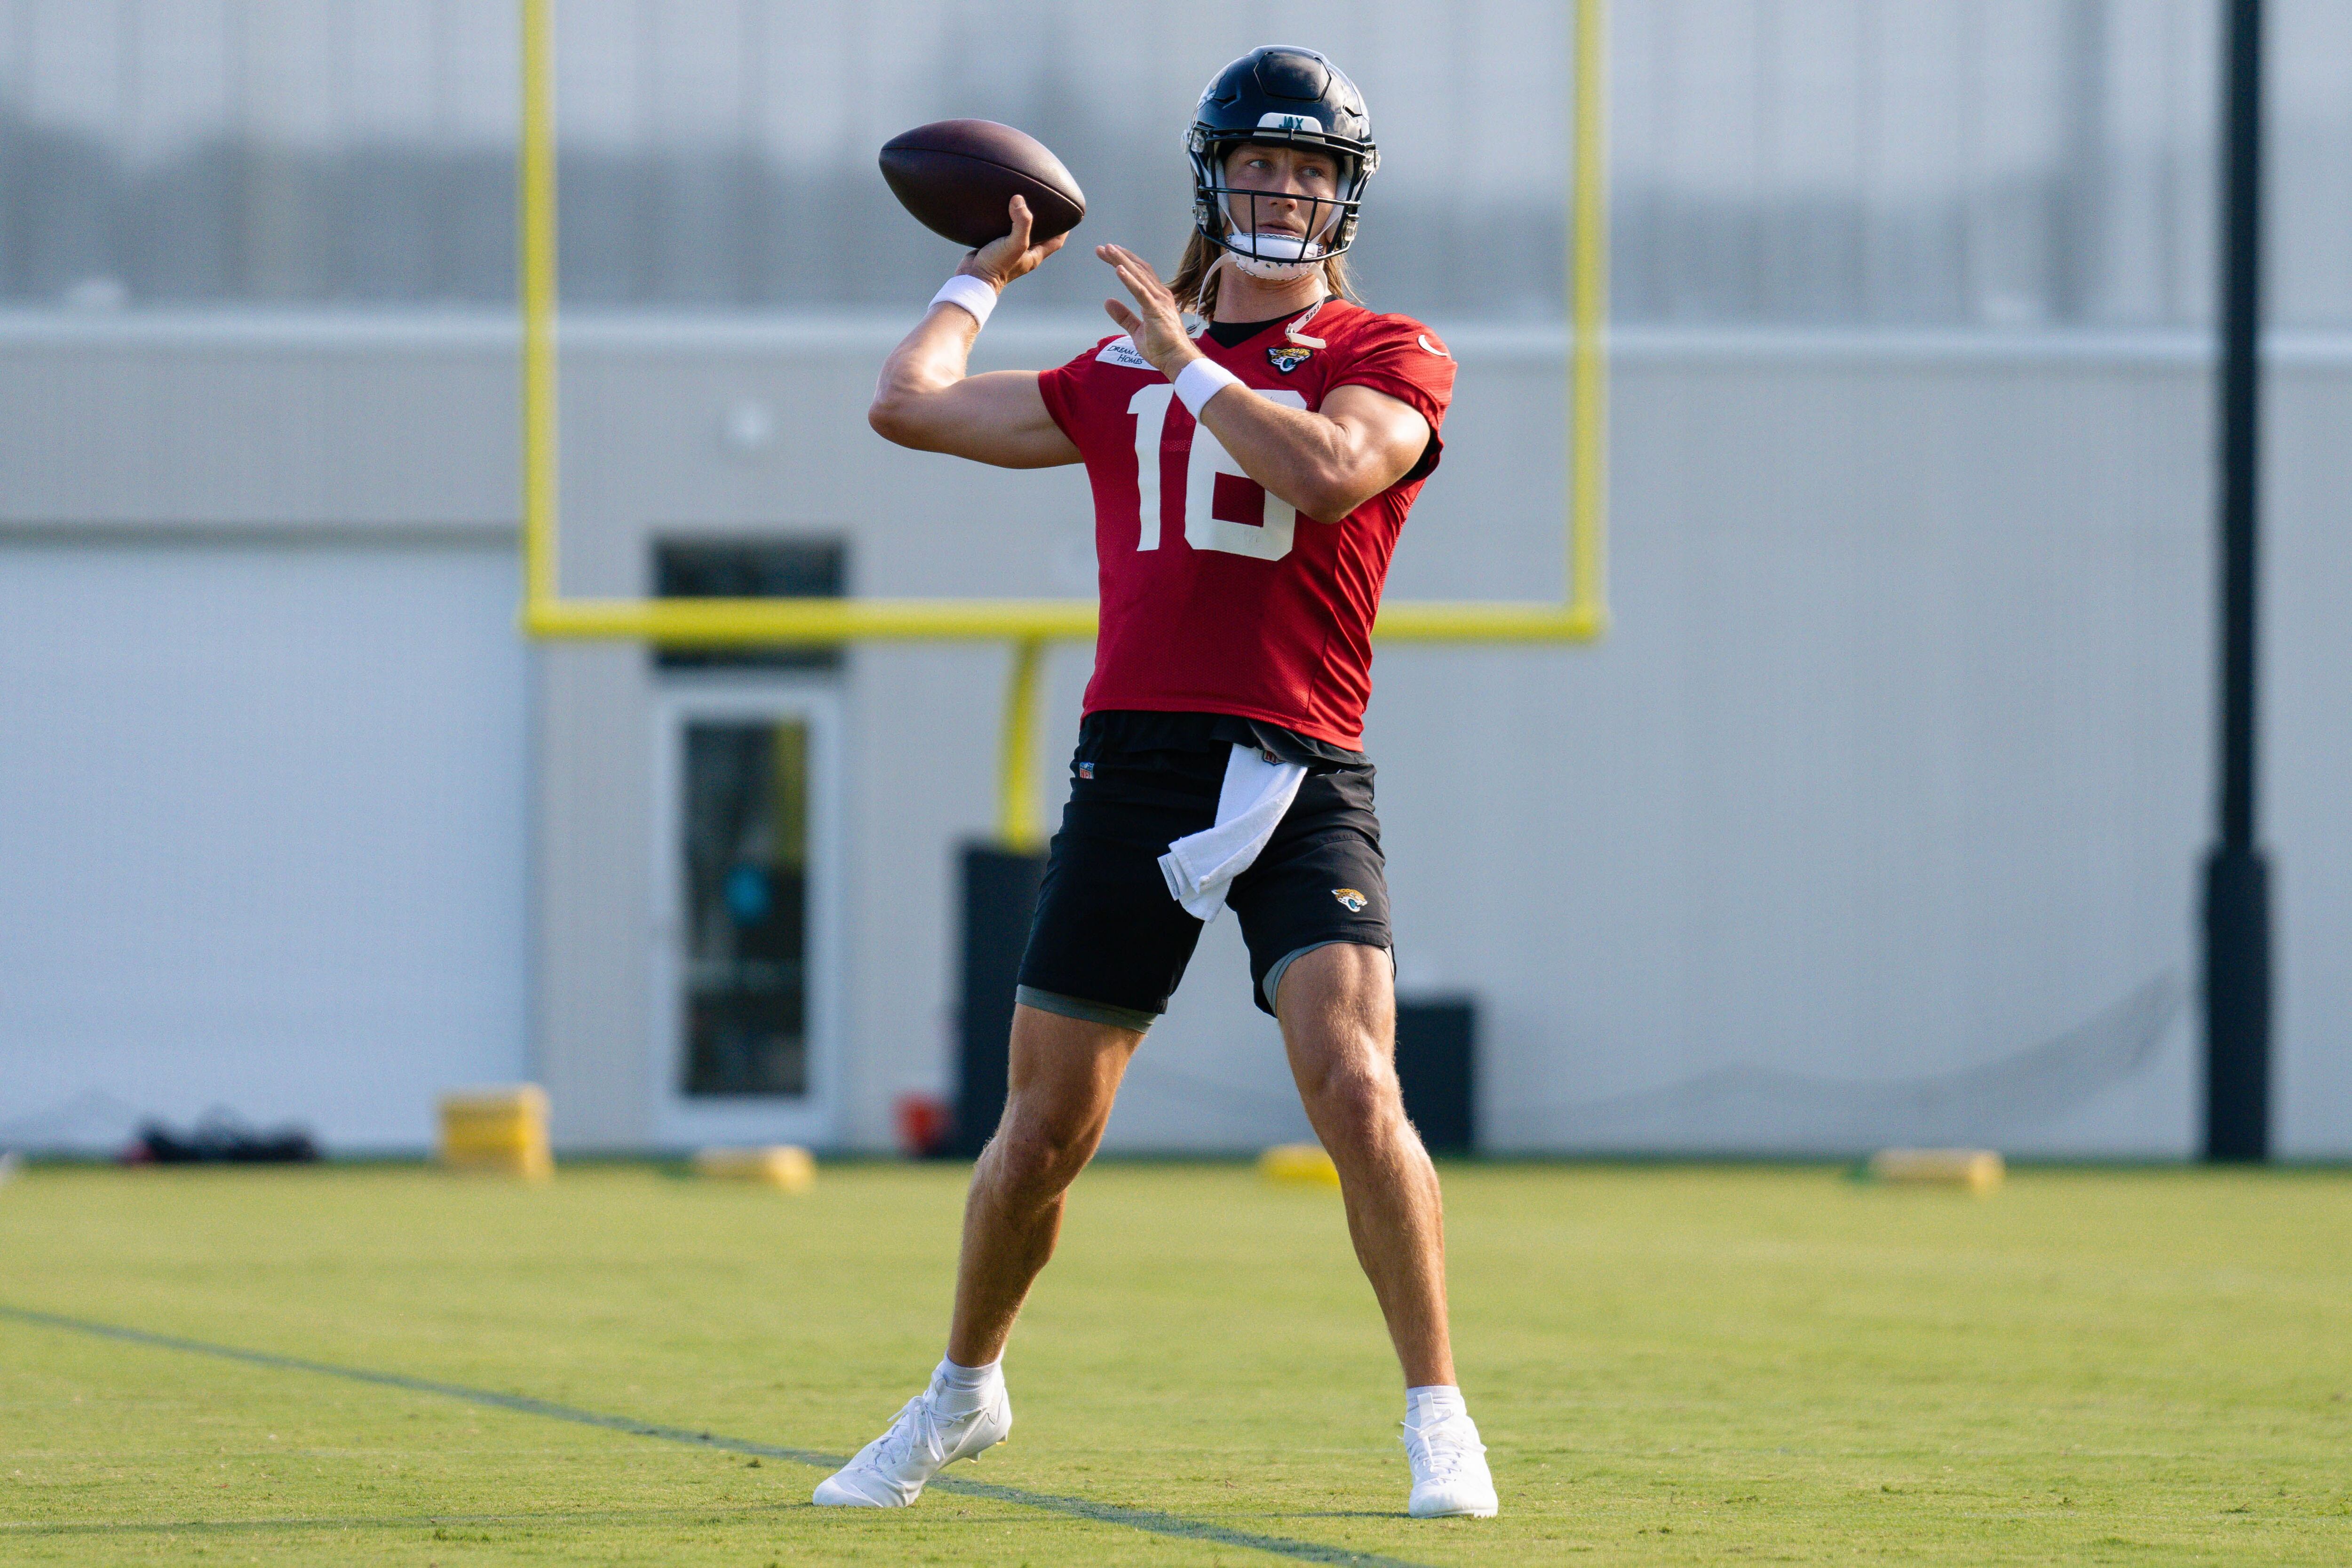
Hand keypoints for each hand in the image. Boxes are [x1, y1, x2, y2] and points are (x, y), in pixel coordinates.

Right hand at [958, 196, 1066, 289]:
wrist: (973, 278)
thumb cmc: (997, 265)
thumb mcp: (1015, 244)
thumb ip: (1021, 223)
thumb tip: (1019, 199)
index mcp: (1034, 255)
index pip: (1056, 241)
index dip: (1064, 228)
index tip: (1067, 213)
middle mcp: (1024, 254)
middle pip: (1040, 235)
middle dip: (1044, 221)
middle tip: (1044, 203)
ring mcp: (1009, 251)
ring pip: (1020, 232)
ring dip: (1023, 220)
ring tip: (1023, 202)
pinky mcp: (994, 247)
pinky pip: (1003, 232)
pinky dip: (1005, 221)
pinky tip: (1001, 210)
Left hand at [1097, 243, 1200, 376]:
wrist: (1177, 360)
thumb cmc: (1162, 347)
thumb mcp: (1136, 330)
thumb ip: (1124, 316)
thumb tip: (1108, 302)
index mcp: (1156, 298)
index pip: (1139, 274)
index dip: (1124, 262)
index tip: (1108, 254)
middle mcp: (1160, 294)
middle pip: (1138, 269)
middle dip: (1119, 257)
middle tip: (1102, 248)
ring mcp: (1159, 301)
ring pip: (1138, 275)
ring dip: (1122, 261)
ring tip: (1108, 250)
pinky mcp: (1156, 310)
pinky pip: (1140, 291)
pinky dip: (1128, 279)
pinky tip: (1118, 269)